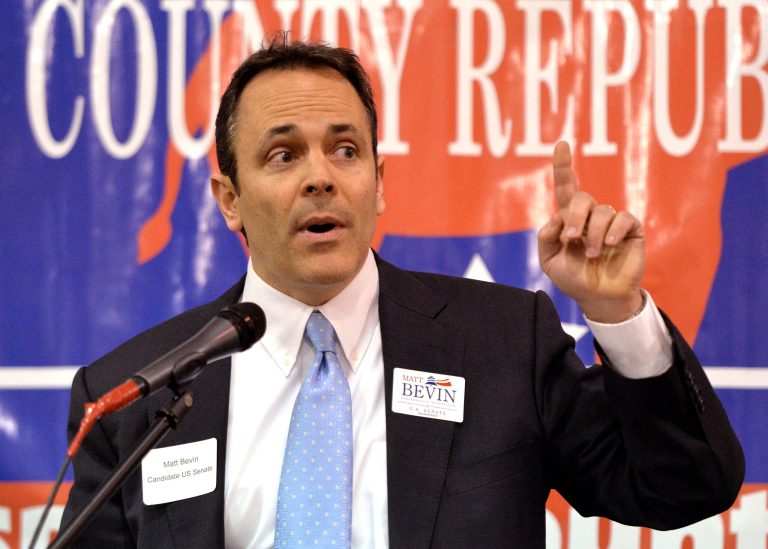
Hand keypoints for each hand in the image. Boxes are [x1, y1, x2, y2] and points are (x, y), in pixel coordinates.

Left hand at [538, 142, 644, 322]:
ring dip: (593, 234)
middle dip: (575, 217)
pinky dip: (613, 231)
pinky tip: (609, 245)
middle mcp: (591, 216)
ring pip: (602, 211)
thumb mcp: (549, 260)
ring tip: (593, 254)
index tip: (561, 144)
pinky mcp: (631, 230)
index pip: (566, 188)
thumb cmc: (574, 279)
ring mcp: (611, 223)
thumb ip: (546, 237)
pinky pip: (623, 219)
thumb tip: (557, 217)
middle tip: (572, 239)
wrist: (599, 299)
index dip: (564, 166)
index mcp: (570, 219)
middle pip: (582, 199)